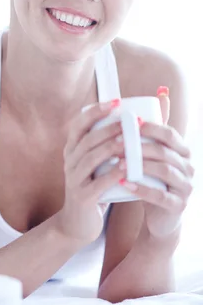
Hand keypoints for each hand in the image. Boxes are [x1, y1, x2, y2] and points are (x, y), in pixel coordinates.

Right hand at [55, 100, 127, 244]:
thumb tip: (129, 120)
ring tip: (128, 140)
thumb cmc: (93, 187)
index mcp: (72, 150)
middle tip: (129, 121)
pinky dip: (112, 174)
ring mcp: (74, 180)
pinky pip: (97, 183)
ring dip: (110, 148)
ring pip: (91, 158)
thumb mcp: (94, 164)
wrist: (77, 223)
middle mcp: (69, 162)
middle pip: (87, 139)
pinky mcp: (82, 197)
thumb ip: (105, 145)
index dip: (95, 111)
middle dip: (108, 127)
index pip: (79, 124)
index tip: (115, 102)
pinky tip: (127, 168)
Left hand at [122, 91, 193, 238]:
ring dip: (139, 165)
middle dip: (140, 146)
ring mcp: (185, 187)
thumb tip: (160, 90)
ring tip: (117, 163)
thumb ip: (157, 125)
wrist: (160, 215)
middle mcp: (188, 167)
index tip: (128, 123)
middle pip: (166, 151)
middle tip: (116, 143)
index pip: (170, 133)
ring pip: (165, 171)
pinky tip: (123, 184)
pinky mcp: (177, 206)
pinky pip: (160, 196)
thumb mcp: (155, 151)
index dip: (151, 127)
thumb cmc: (154, 177)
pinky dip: (141, 188)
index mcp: (182, 151)